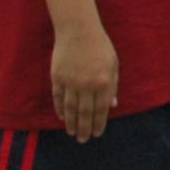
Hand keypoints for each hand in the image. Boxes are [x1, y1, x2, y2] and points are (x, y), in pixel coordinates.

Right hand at [51, 18, 119, 140]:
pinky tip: (62, 117)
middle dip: (84, 129)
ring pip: (70, 109)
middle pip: (84, 113)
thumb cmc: (100, 46)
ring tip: (72, 133)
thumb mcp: (112, 65)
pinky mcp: (57, 77)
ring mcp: (71, 82)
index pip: (101, 110)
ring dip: (71, 123)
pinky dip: (60, 109)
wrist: (78, 30)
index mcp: (103, 82)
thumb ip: (112, 86)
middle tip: (83, 140)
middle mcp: (87, 85)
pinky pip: (59, 98)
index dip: (99, 124)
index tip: (96, 134)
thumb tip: (112, 106)